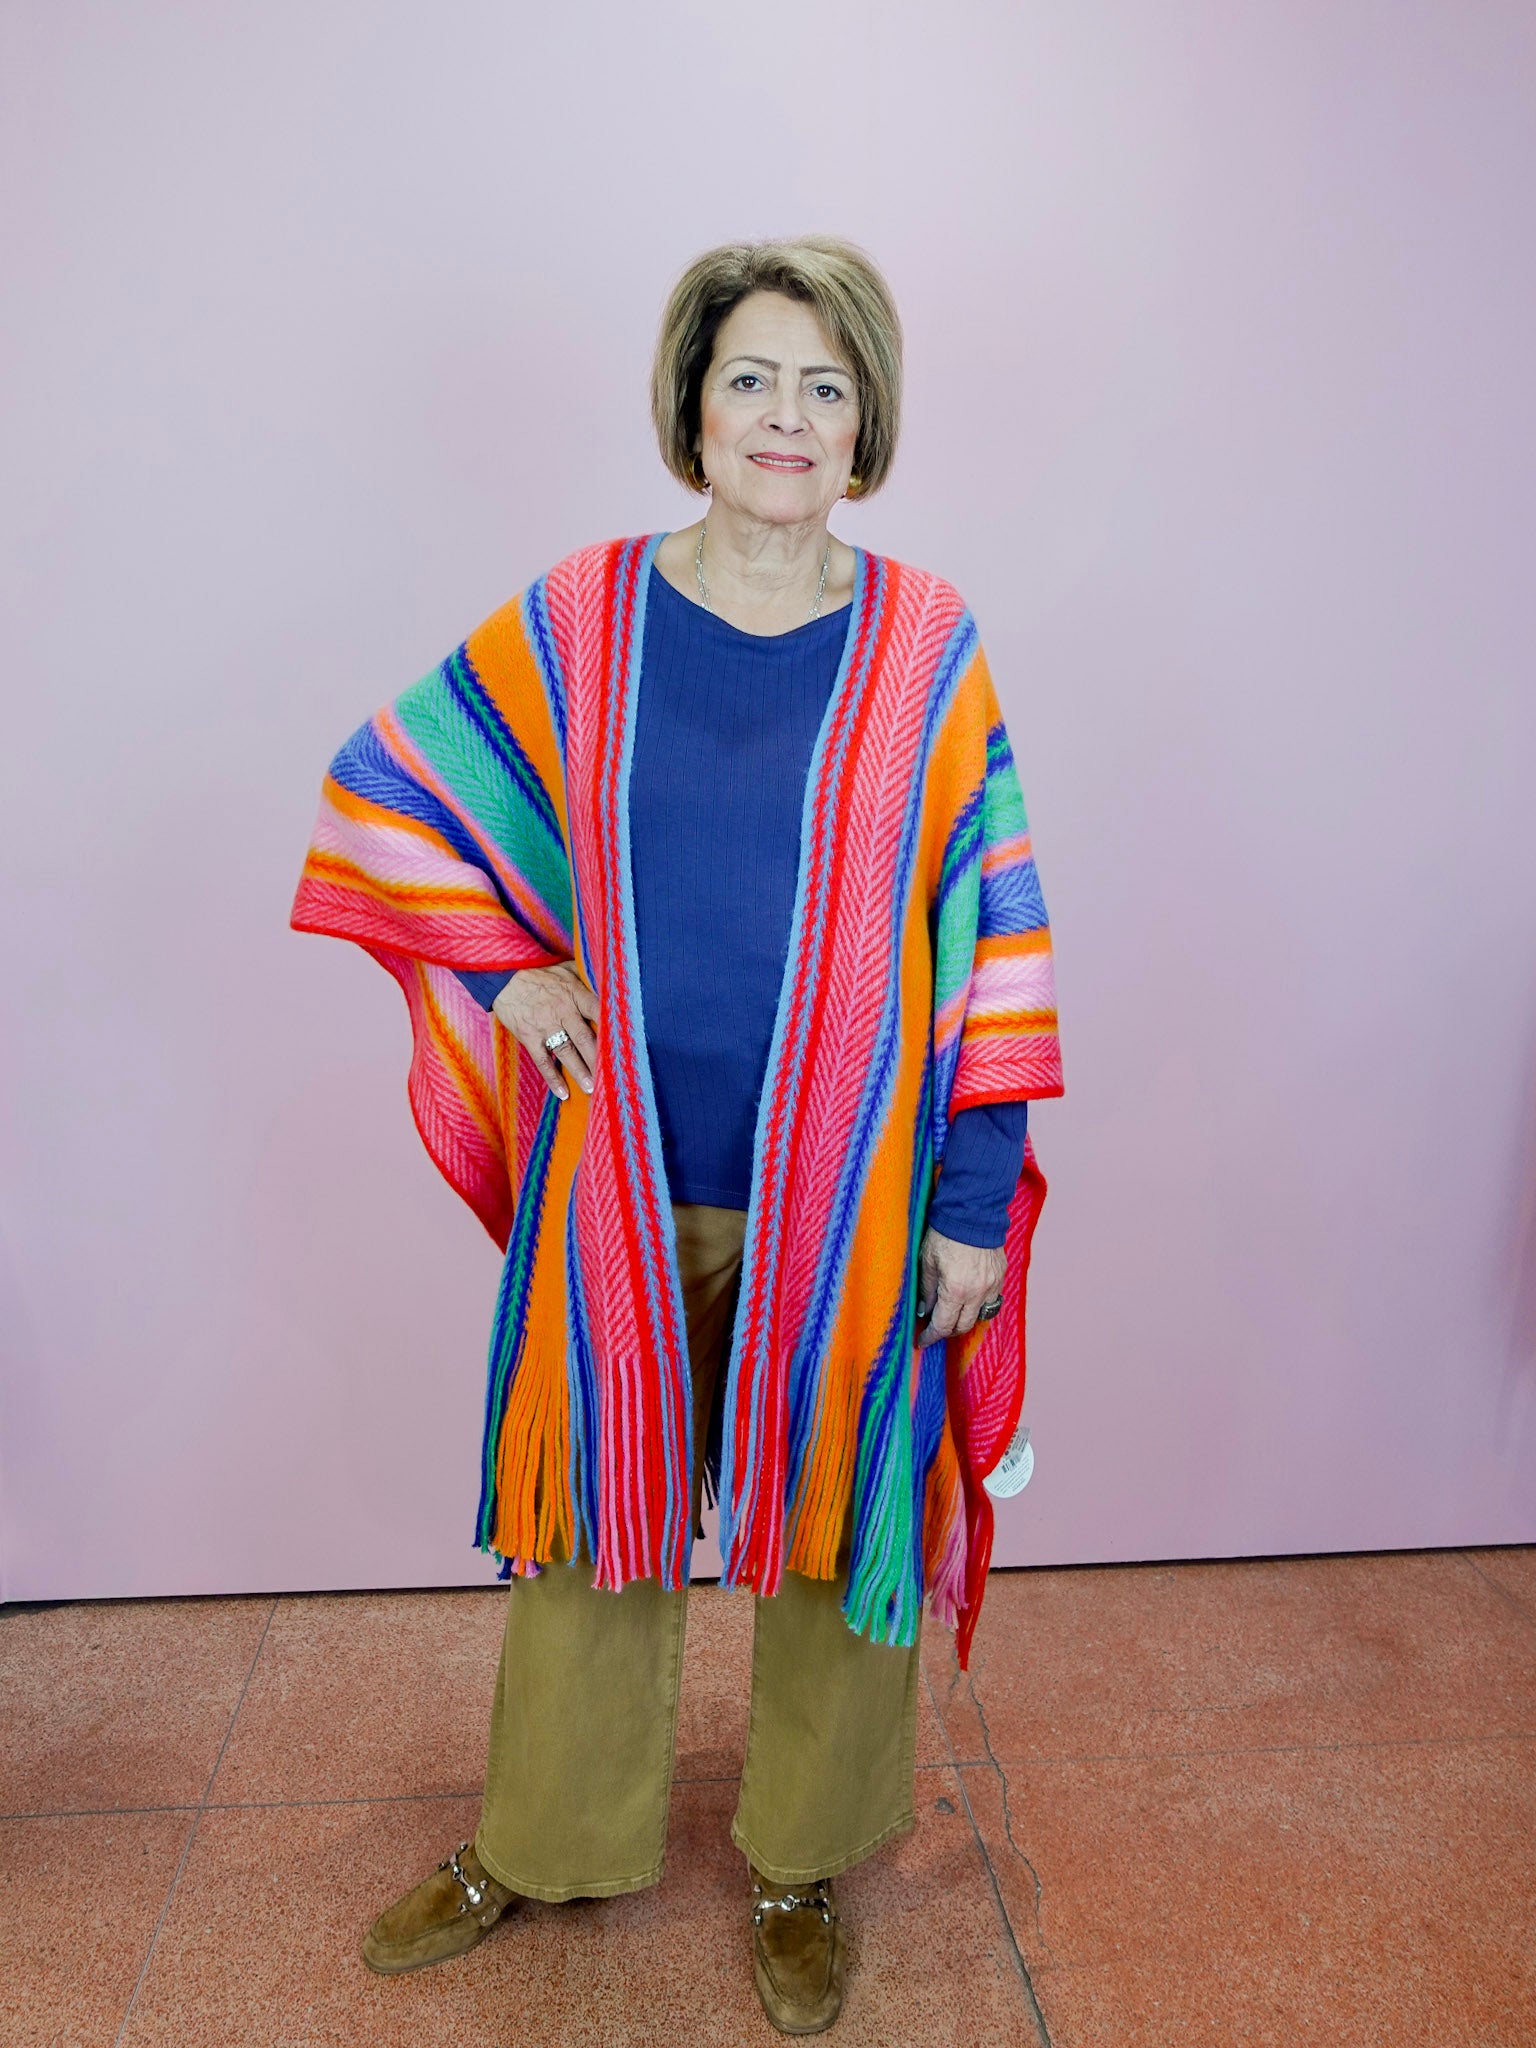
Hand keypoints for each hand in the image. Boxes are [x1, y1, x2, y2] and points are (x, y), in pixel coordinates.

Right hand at [491, 961, 598, 1100]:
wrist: (502, 976)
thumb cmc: (537, 971)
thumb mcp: (564, 967)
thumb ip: (585, 974)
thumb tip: (606, 977)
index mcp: (575, 993)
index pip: (598, 1011)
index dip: (612, 1028)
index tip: (625, 1044)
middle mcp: (563, 1010)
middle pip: (585, 1038)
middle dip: (599, 1059)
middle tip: (612, 1077)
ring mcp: (545, 1025)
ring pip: (567, 1052)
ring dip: (580, 1072)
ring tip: (592, 1089)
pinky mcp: (529, 1036)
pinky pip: (542, 1060)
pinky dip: (552, 1078)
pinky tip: (563, 1093)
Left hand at [914, 1226, 1004, 1348]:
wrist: (971, 1213)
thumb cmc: (944, 1235)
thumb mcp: (927, 1262)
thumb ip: (926, 1291)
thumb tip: (925, 1311)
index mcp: (955, 1291)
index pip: (943, 1325)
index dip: (931, 1336)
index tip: (924, 1341)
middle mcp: (976, 1293)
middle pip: (963, 1326)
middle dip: (948, 1330)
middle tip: (936, 1327)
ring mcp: (992, 1285)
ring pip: (980, 1316)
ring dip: (965, 1319)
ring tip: (953, 1314)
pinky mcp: (1000, 1276)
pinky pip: (991, 1300)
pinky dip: (979, 1305)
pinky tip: (969, 1299)